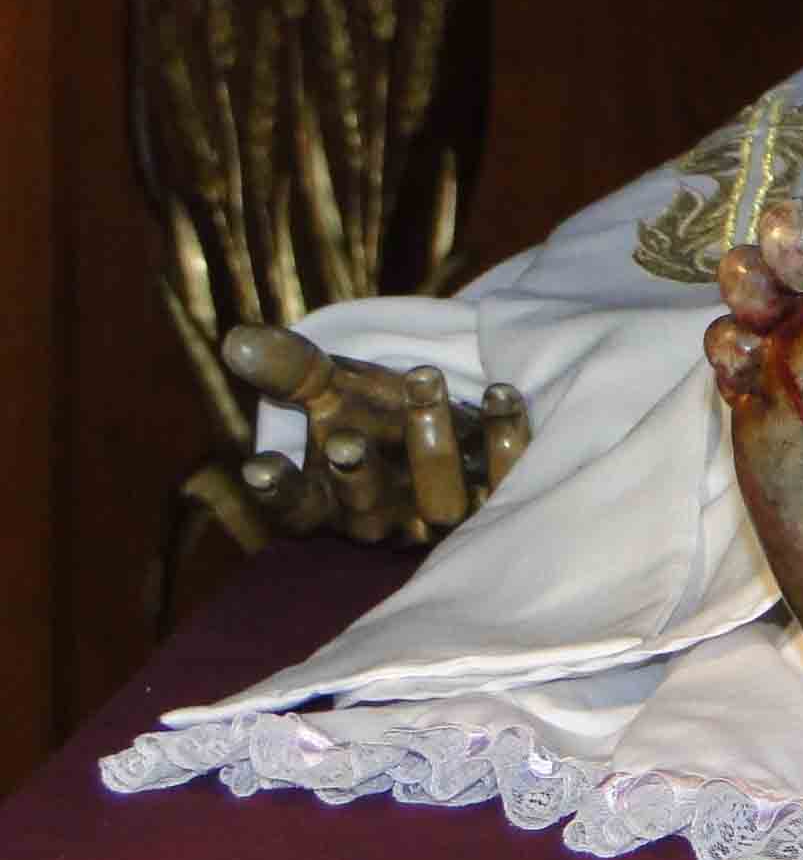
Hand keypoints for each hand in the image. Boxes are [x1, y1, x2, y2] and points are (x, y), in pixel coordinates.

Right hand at [219, 325, 530, 544]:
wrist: (452, 423)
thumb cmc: (376, 413)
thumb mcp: (332, 391)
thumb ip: (290, 371)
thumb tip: (237, 339)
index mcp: (330, 502)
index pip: (295, 508)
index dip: (277, 493)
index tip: (256, 465)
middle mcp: (386, 520)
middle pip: (365, 510)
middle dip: (355, 475)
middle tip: (343, 437)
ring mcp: (446, 517)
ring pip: (439, 498)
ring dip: (431, 439)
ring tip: (423, 377)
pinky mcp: (503, 499)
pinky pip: (508, 475)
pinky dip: (504, 435)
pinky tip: (501, 391)